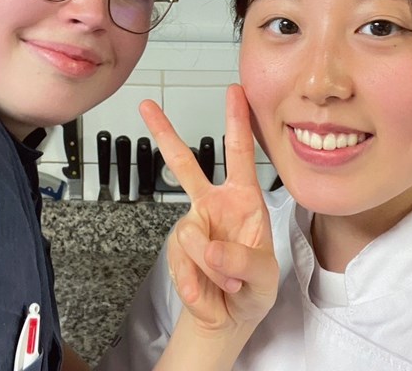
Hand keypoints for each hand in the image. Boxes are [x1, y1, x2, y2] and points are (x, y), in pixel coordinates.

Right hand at [139, 84, 278, 336]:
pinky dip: (195, 282)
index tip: (235, 91)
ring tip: (228, 284)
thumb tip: (209, 244)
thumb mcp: (265, 277)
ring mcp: (192, 225)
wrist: (227, 319)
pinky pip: (179, 260)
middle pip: (185, 164)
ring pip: (190, 234)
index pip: (241, 155)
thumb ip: (243, 260)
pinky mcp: (177, 249)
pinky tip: (207, 292)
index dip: (238, 121)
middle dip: (165, 134)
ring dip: (211, 266)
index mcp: (244, 200)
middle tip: (146, 106)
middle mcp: (214, 205)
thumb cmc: (253, 289)